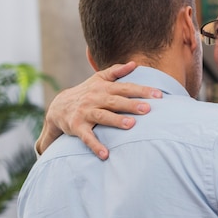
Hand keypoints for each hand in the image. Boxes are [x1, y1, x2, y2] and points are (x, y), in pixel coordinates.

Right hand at [35, 61, 162, 158]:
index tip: (159, 95)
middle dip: (132, 104)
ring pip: (102, 116)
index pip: (125, 88)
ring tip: (131, 125)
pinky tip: (105, 154)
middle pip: (115, 101)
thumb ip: (116, 71)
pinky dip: (95, 145)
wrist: (58, 107)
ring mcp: (85, 112)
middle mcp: (95, 98)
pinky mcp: (77, 127)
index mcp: (103, 87)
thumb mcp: (98, 79)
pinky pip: (87, 137)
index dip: (142, 90)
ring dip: (116, 120)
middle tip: (148, 109)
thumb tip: (134, 63)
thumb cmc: (86, 93)